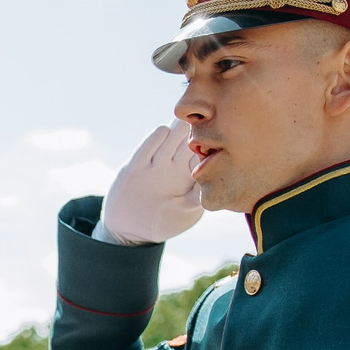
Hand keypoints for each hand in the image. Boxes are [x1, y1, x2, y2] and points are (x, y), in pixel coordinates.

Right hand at [98, 123, 202, 245]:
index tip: (220, 134)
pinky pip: (145, 149)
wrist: (130, 231)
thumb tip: (211, 180)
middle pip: (187, 141)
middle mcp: (173, 166)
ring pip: (169, 140)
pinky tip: (163, 131)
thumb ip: (197, 197)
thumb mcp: (185, 213)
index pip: (202, 153)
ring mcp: (154, 165)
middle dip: (195, 129)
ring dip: (177, 129)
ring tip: (185, 120)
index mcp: (190, 175)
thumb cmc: (163, 223)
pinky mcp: (135, 167)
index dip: (210, 142)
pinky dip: (154, 139)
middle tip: (204, 118)